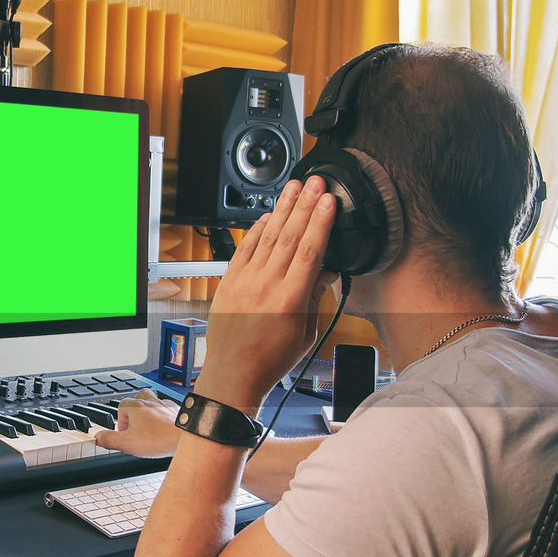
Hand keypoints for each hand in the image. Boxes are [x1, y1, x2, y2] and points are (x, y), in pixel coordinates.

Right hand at [95, 388, 179, 456]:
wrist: (185, 438)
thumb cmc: (159, 439)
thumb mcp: (127, 444)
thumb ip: (109, 439)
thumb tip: (97, 437)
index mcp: (136, 406)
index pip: (121, 406)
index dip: (119, 421)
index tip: (123, 433)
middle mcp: (150, 402)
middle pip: (137, 398)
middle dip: (133, 411)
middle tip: (133, 426)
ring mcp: (164, 405)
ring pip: (153, 400)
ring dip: (148, 409)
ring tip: (147, 422)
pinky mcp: (177, 412)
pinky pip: (168, 408)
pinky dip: (164, 415)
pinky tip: (164, 425)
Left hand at [195, 176, 338, 412]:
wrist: (233, 374)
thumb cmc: (270, 360)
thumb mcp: (305, 333)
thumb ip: (315, 297)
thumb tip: (326, 270)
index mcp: (290, 300)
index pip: (310, 251)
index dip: (320, 222)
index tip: (328, 201)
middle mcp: (265, 286)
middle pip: (289, 236)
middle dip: (304, 205)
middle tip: (315, 182)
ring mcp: (244, 282)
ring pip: (267, 237)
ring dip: (282, 209)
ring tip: (294, 187)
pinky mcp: (229, 282)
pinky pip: (244, 248)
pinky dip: (257, 229)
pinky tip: (269, 215)